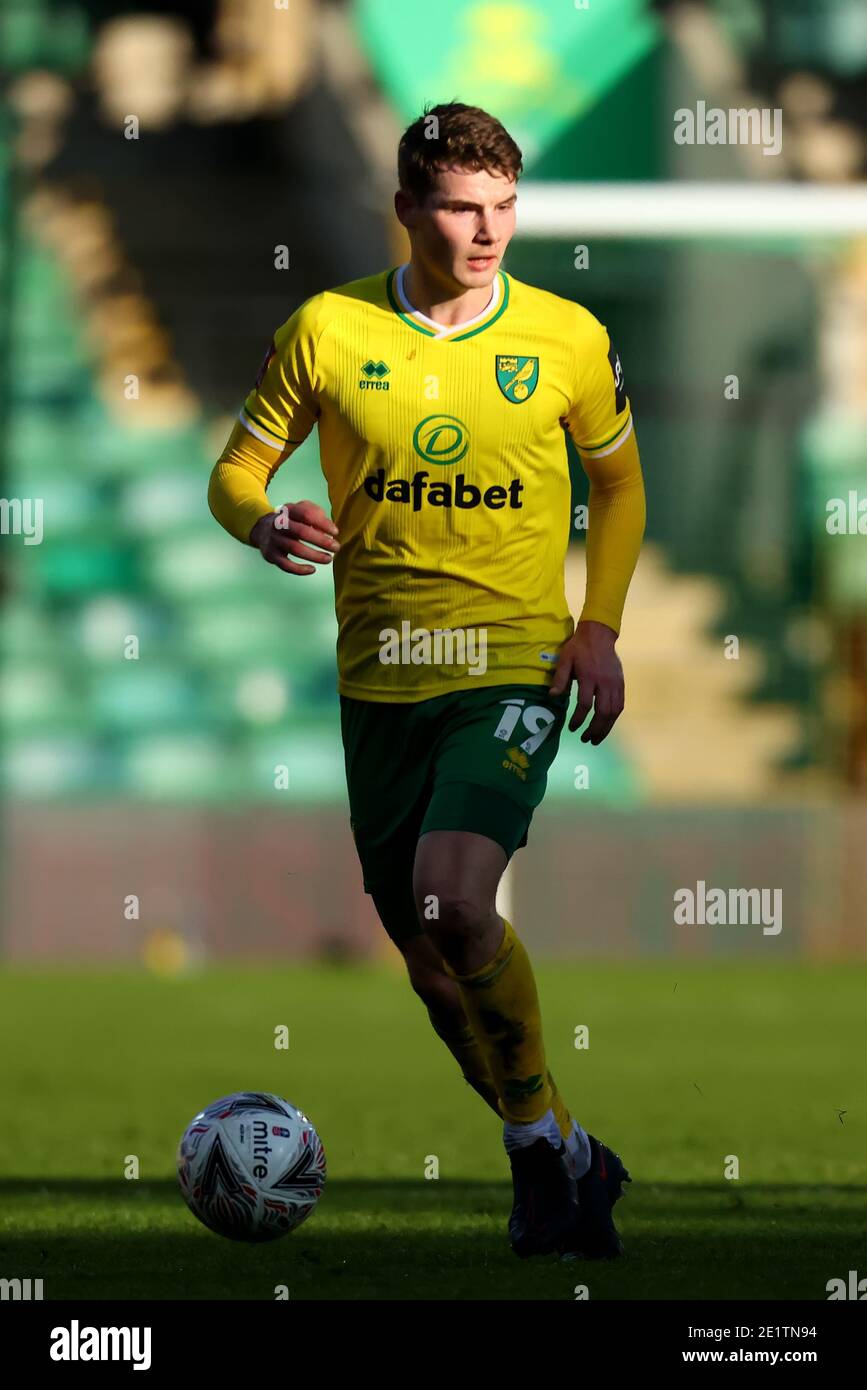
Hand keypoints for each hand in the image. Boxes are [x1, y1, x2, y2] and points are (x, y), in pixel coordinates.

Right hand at [250, 501, 338, 575]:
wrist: (262, 529)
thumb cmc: (291, 521)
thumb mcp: (301, 510)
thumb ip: (317, 515)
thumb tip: (329, 530)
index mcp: (289, 510)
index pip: (306, 514)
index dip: (323, 523)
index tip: (335, 532)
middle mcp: (279, 524)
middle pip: (301, 532)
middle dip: (321, 541)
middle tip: (336, 548)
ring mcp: (274, 540)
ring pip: (295, 549)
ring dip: (314, 555)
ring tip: (328, 559)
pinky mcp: (270, 555)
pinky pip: (285, 565)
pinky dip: (299, 569)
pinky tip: (312, 569)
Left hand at [549, 620, 623, 743]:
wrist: (599, 635)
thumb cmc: (578, 648)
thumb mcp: (565, 660)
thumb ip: (559, 679)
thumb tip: (552, 697)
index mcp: (589, 677)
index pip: (585, 704)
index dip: (578, 719)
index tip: (572, 728)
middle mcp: (605, 682)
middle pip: (602, 712)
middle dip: (594, 729)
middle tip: (585, 739)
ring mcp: (615, 684)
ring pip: (614, 712)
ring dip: (606, 728)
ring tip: (596, 739)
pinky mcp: (621, 684)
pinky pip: (620, 705)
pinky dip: (614, 718)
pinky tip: (607, 725)